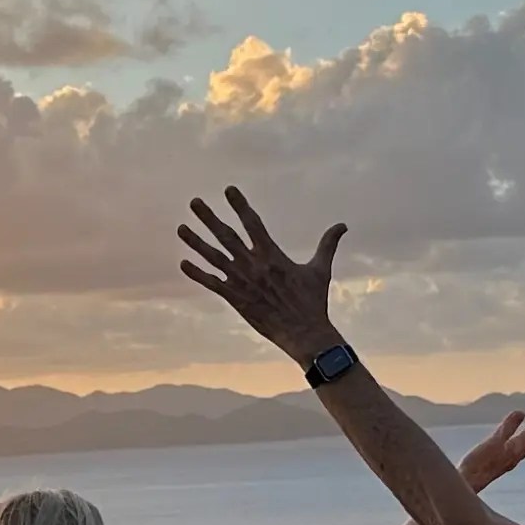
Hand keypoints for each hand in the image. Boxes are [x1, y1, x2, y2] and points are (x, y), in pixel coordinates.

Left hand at [178, 186, 345, 364]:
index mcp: (272, 255)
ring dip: (195, 242)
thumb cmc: (314, 302)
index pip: (252, 223)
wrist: (305, 334)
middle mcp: (254, 265)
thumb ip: (328, 244)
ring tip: (181, 227)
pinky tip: (183, 263)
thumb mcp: (321, 270)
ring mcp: (242, 282)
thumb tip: (343, 225)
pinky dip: (198, 273)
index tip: (228, 190)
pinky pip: (212, 283)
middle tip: (194, 201)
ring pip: (213, 257)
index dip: (240, 205)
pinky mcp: (236, 299)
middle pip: (226, 235)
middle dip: (209, 217)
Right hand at [458, 409, 524, 489]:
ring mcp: (509, 461)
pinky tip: (520, 447)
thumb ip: (508, 427)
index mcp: (515, 448)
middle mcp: (515, 456)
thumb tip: (521, 412)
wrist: (468, 484)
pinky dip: (524, 445)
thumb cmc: (479, 463)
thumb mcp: (494, 441)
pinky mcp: (500, 465)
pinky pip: (519, 452)